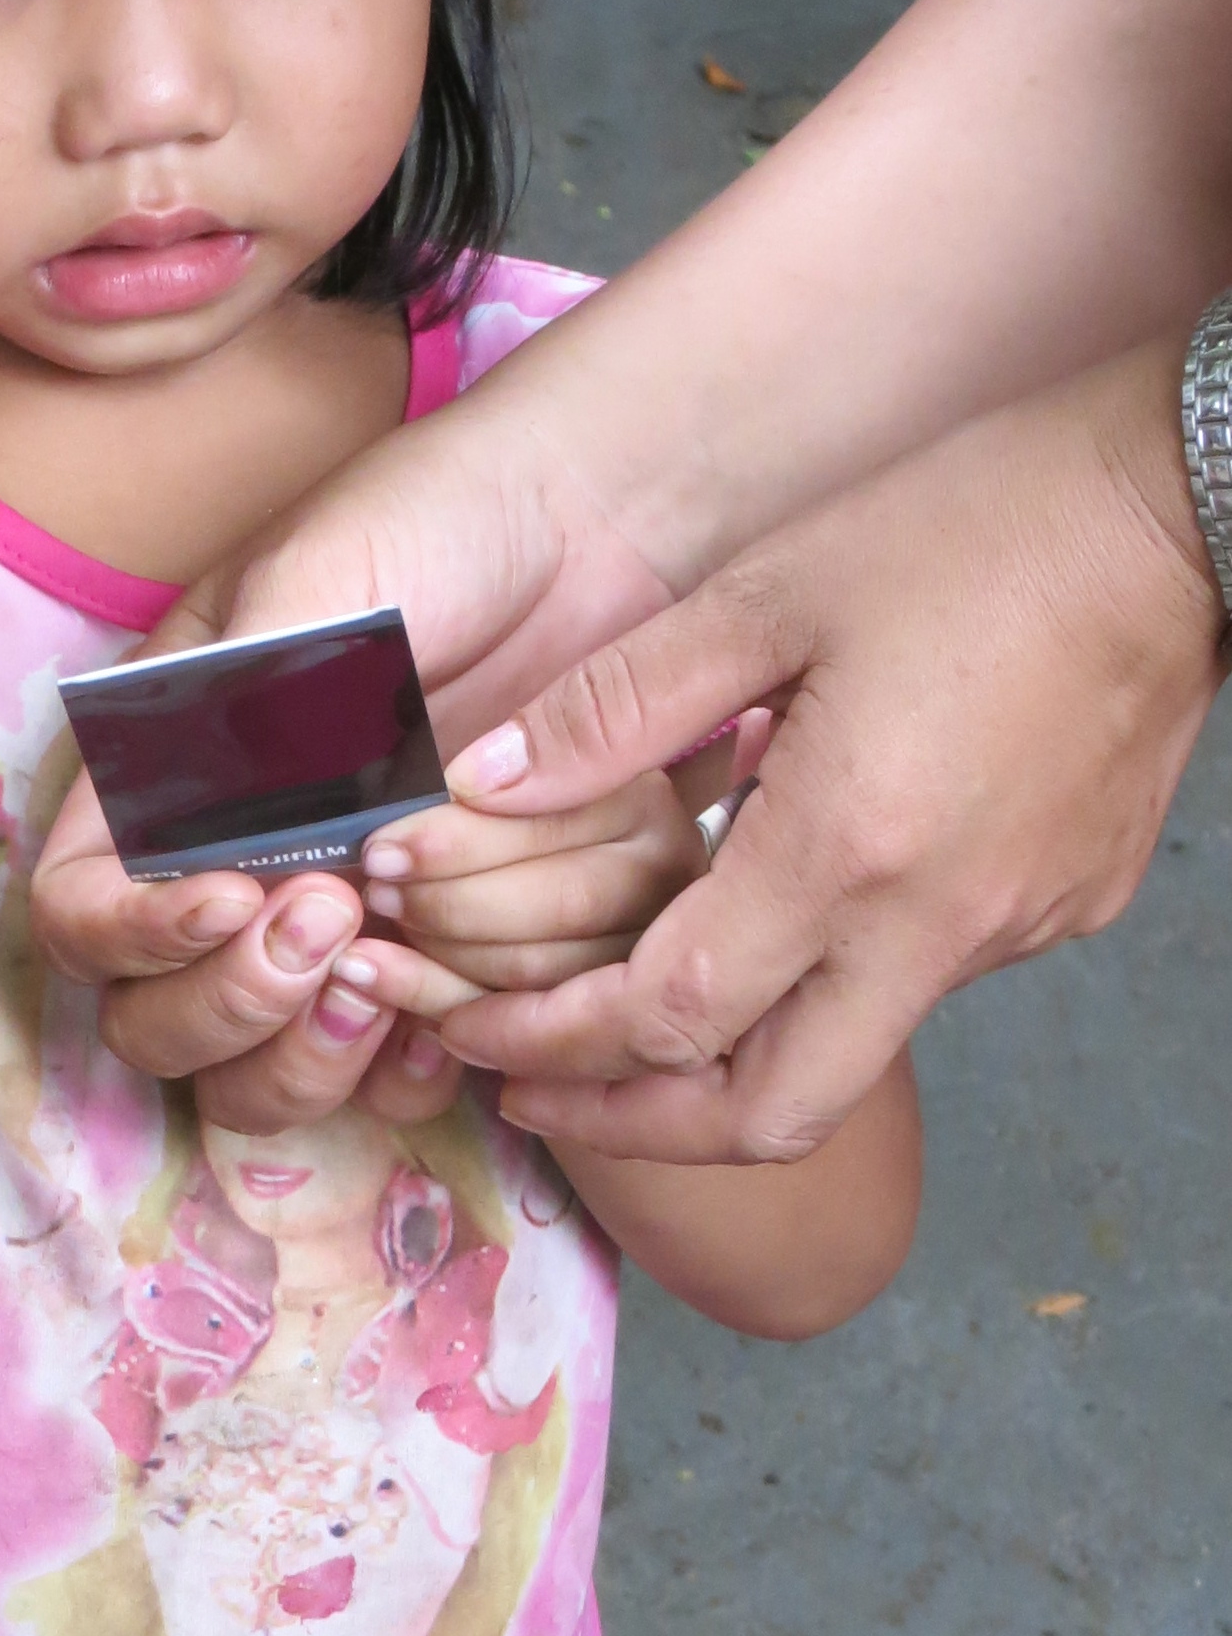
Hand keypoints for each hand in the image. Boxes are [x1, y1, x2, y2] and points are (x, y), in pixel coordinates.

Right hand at [30, 392, 672, 1131]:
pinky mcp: (428, 961)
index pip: (80, 906)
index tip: (235, 896)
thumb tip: (206, 828)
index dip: (132, 933)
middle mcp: (227, 871)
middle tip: (334, 919)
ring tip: (385, 977)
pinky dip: (404, 1068)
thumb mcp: (323, 582)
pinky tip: (449, 1011)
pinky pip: (384, 1076)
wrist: (596, 525)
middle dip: (228, 1002)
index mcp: (162, 775)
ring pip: (255, 1079)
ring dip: (306, 1058)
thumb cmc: (442, 521)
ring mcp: (326, 930)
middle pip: (151, 1024)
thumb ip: (249, 702)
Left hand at [434, 338, 1226, 1162]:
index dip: (550, 1043)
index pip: (666, 1018)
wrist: (1180, 510)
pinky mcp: (1064, 904)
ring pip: (847, 1057)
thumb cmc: (972, 524)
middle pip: (764, 1115)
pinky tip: (778, 905)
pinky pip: (924, 981)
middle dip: (634, 1125)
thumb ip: (617, 705)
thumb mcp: (764, 593)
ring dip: (729, 1060)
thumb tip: (484, 784)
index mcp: (845, 849)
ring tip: (630, 1009)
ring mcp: (1015, 926)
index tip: (474, 1037)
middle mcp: (935, 925)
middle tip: (538, 1092)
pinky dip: (830, 979)